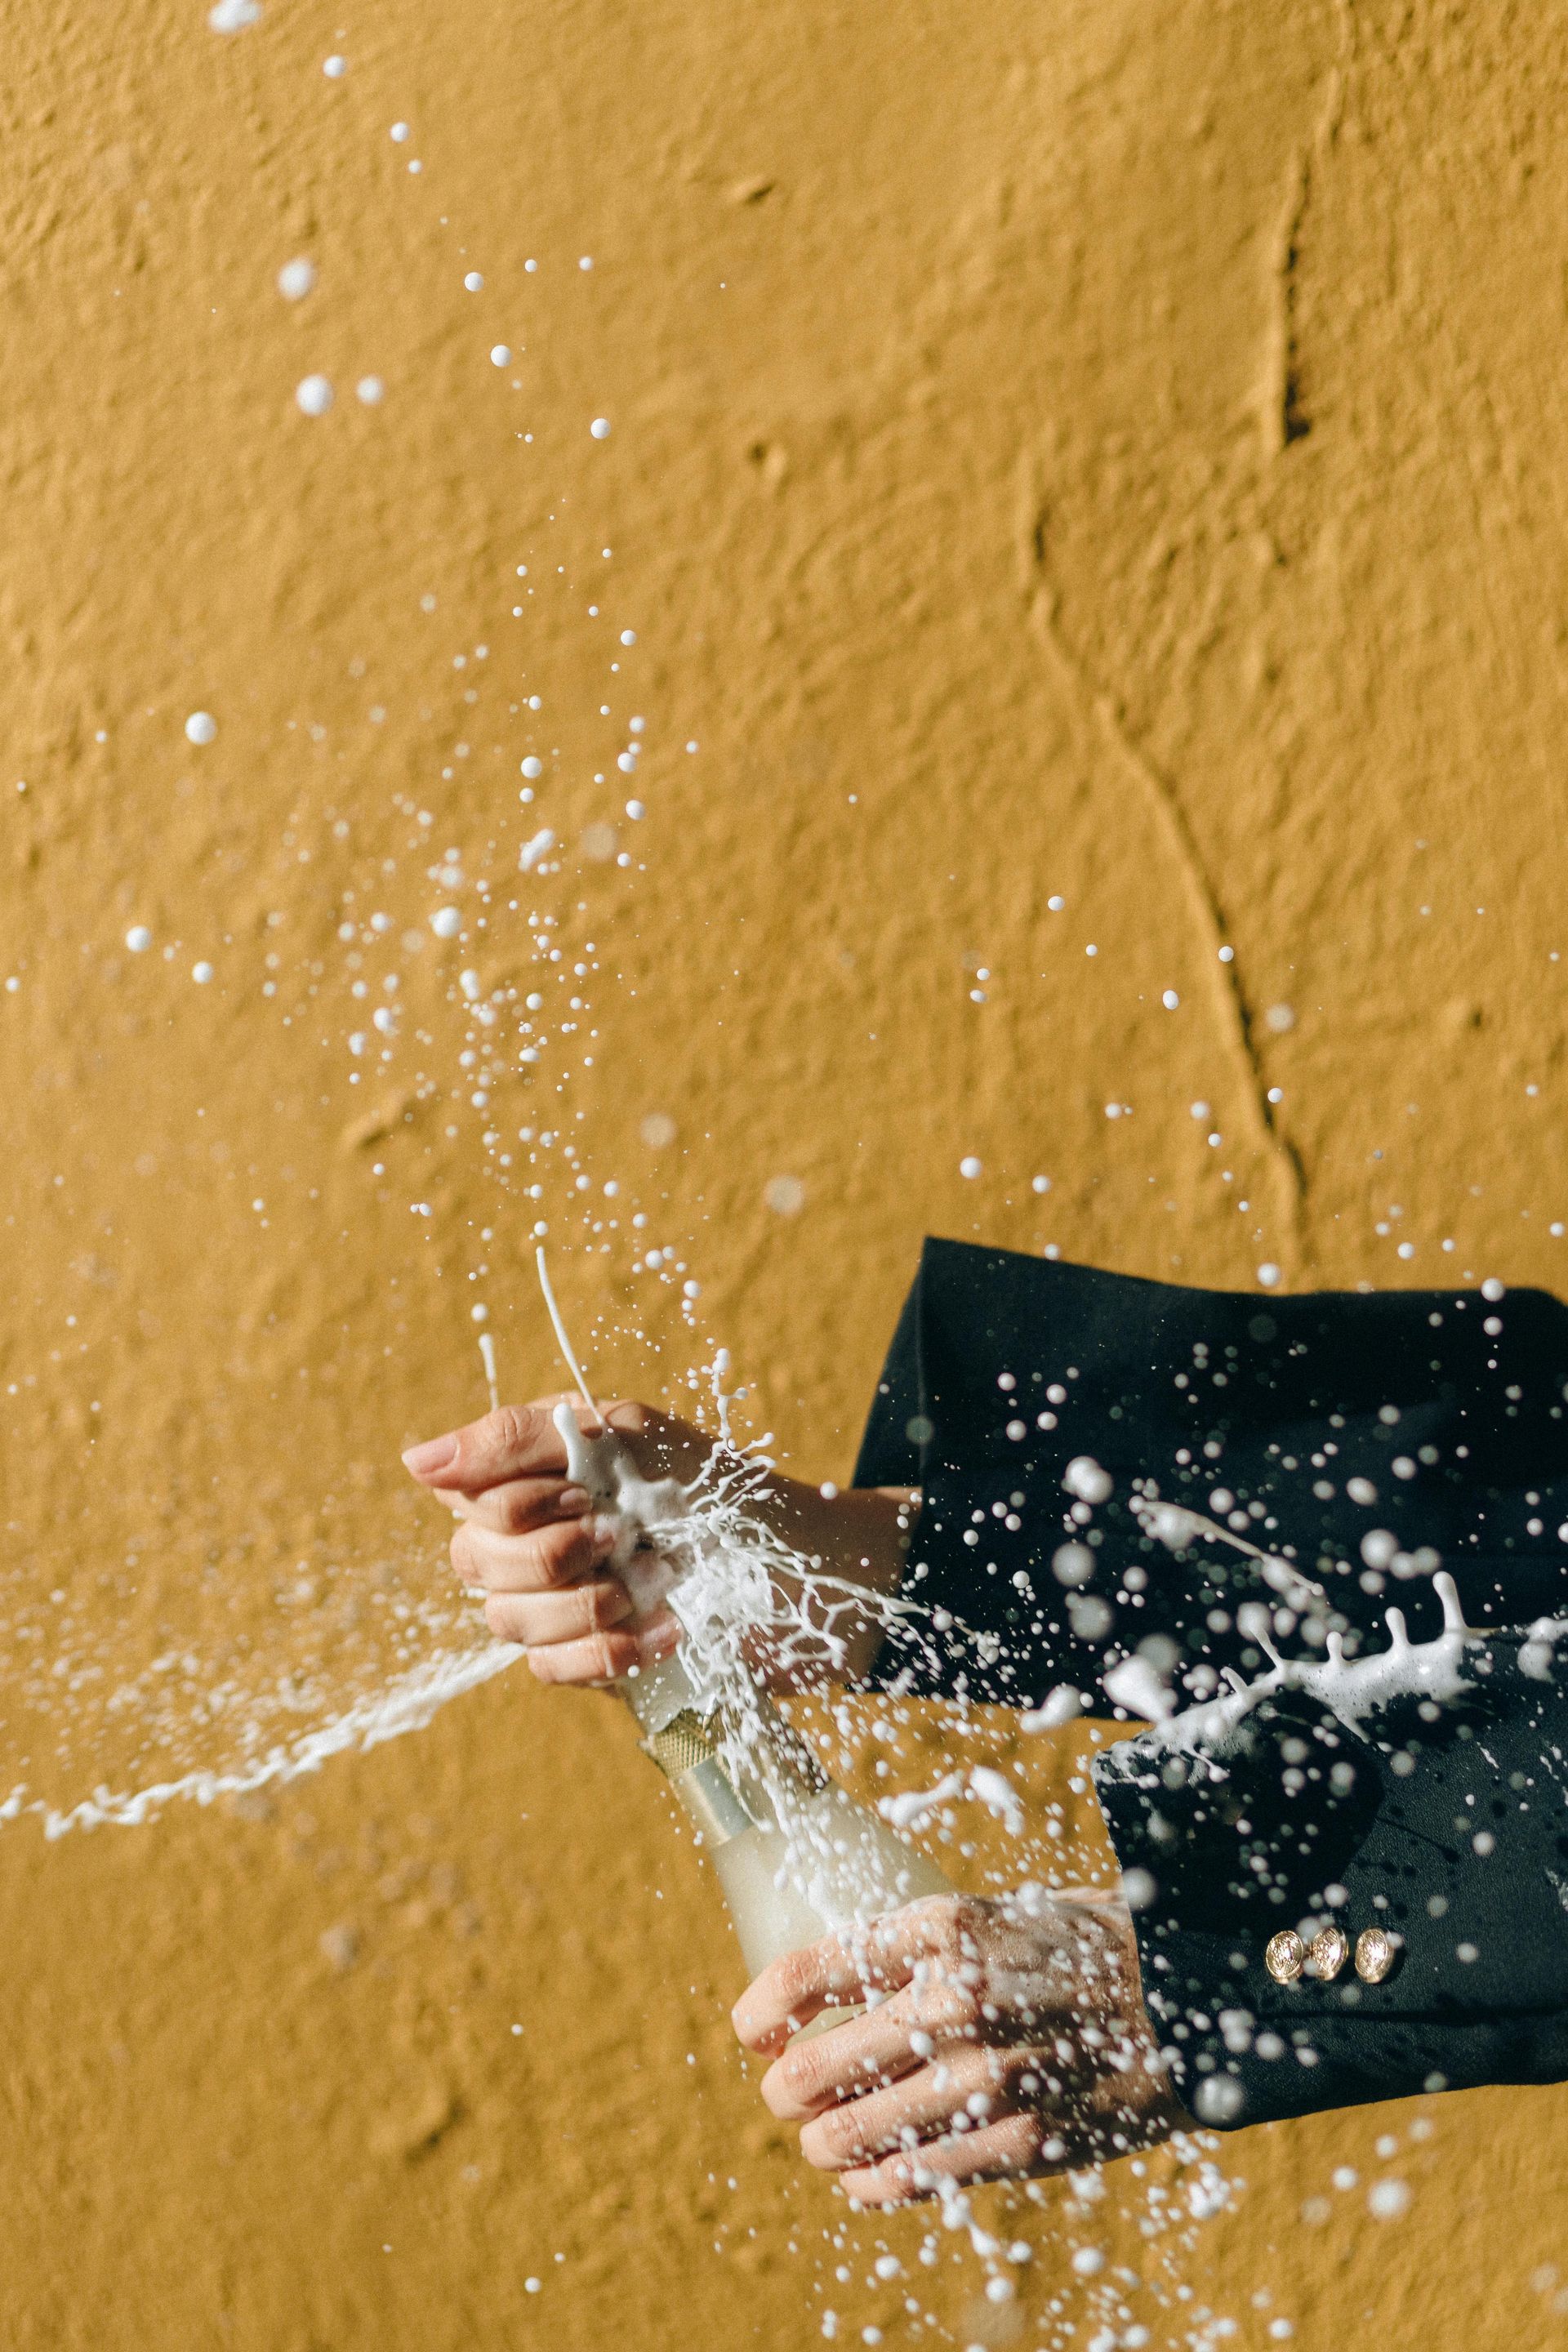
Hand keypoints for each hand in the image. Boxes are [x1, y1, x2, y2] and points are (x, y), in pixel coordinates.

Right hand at [401, 1397, 913, 1687]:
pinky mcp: (597, 1663)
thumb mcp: (631, 1438)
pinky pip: (550, 1672)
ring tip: (659, 1584)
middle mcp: (540, 1539)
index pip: (463, 1496)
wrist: (817, 1574)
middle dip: (550, 1554)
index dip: (513, 1503)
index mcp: (543, 1475)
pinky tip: (667, 1631)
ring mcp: (566, 1605)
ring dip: (589, 1604)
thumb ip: (519, 1439)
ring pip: (506, 1621)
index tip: (584, 1490)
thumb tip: (411, 1463)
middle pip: (470, 1563)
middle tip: (622, 1537)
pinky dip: (608, 1652)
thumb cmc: (729, 1493)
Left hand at [731, 1889, 1189, 2205]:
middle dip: (785, 2087)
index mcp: (943, 1927)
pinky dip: (873, 2182)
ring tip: (819, 2140)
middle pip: (817, 2065)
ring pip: (853, 2133)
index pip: (810, 1972)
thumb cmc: (1085, 1945)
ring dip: (822, 2142)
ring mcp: (987, 2077)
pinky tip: (861, 2177)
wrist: (1190, 1994)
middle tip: (784, 2091)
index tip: (753, 2029)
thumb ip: (925, 1946)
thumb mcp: (999, 1913)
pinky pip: (916, 2177)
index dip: (763, 2010)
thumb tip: (843, 1978)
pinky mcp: (1020, 2140)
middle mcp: (955, 1999)